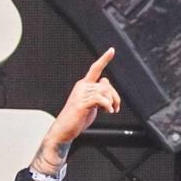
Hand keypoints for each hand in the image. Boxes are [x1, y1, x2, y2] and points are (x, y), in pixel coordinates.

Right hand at [31, 49, 121, 174]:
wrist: (64, 130)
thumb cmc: (77, 119)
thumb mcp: (91, 104)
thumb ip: (98, 94)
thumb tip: (106, 86)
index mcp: (83, 85)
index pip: (95, 69)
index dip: (104, 59)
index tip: (112, 50)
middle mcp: (82, 86)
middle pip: (106, 83)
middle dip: (115, 96)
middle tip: (116, 107)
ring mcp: (81, 94)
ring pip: (105, 91)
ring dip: (112, 102)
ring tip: (110, 111)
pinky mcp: (82, 103)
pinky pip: (101, 99)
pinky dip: (107, 106)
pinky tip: (107, 112)